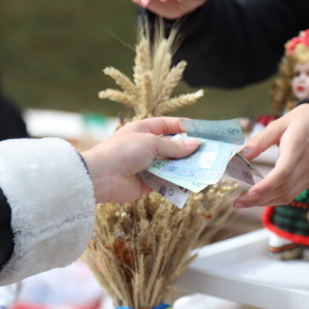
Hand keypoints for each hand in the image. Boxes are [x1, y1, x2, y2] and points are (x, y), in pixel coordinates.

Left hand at [81, 117, 199, 202]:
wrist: (100, 177)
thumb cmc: (123, 152)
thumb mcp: (151, 143)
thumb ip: (174, 147)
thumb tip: (196, 144)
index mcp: (142, 130)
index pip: (167, 125)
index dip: (183, 127)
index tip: (201, 131)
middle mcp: (145, 147)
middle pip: (171, 146)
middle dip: (188, 149)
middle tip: (208, 152)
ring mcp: (146, 165)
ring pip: (171, 165)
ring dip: (185, 166)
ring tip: (203, 167)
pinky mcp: (147, 183)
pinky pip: (166, 181)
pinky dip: (177, 181)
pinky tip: (191, 182)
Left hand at [234, 104, 308, 207]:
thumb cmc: (302, 122)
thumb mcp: (280, 124)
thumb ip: (260, 140)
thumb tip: (241, 154)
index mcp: (298, 148)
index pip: (283, 173)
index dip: (266, 186)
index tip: (249, 193)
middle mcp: (306, 165)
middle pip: (283, 189)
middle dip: (259, 199)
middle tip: (237, 202)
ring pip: (287, 196)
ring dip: (265, 203)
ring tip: (244, 202)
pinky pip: (292, 194)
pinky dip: (275, 199)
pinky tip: (260, 198)